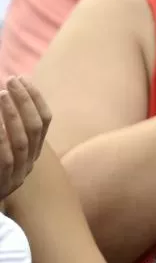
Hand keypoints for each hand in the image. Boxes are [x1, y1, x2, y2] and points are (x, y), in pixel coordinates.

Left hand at [0, 77, 51, 200]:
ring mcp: (15, 176)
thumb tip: (7, 96)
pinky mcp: (2, 183)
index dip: (36, 100)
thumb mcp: (3, 150)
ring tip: (1, 94)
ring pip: (22, 143)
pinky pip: (6, 158)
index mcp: (31, 155)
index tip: (24, 79)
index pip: (44, 123)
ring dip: (12, 116)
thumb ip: (8, 129)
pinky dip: (2, 138)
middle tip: (12, 81)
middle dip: (25, 103)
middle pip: (35, 130)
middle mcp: (28, 165)